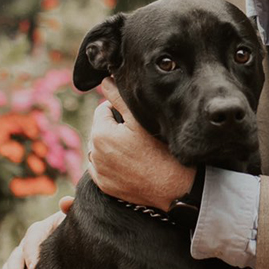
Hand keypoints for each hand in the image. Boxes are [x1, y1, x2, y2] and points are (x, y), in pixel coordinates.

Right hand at [0, 197, 72, 268]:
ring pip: (9, 267)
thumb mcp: (76, 218)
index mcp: (42, 228)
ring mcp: (24, 254)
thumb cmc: (77, 228)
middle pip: (17, 256)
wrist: (77, 236)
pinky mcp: (23, 267)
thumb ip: (71, 210)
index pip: (32, 239)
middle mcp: (29, 241)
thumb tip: (65, 202)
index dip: (31, 254)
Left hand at [87, 84, 193, 211]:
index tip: (135, 119)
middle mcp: (94, 154)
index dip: (119, 110)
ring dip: (111, 145)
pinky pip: (102, 168)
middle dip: (114, 128)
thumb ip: (119, 97)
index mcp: (101, 134)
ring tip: (134, 149)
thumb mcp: (141, 120)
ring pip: (100, 149)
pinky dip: (111, 163)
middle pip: (101, 129)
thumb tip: (105, 81)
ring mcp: (99, 172)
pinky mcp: (105, 186)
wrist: (174, 188)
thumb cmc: (161, 151)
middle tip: (137, 134)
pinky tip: (129, 163)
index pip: (102, 110)